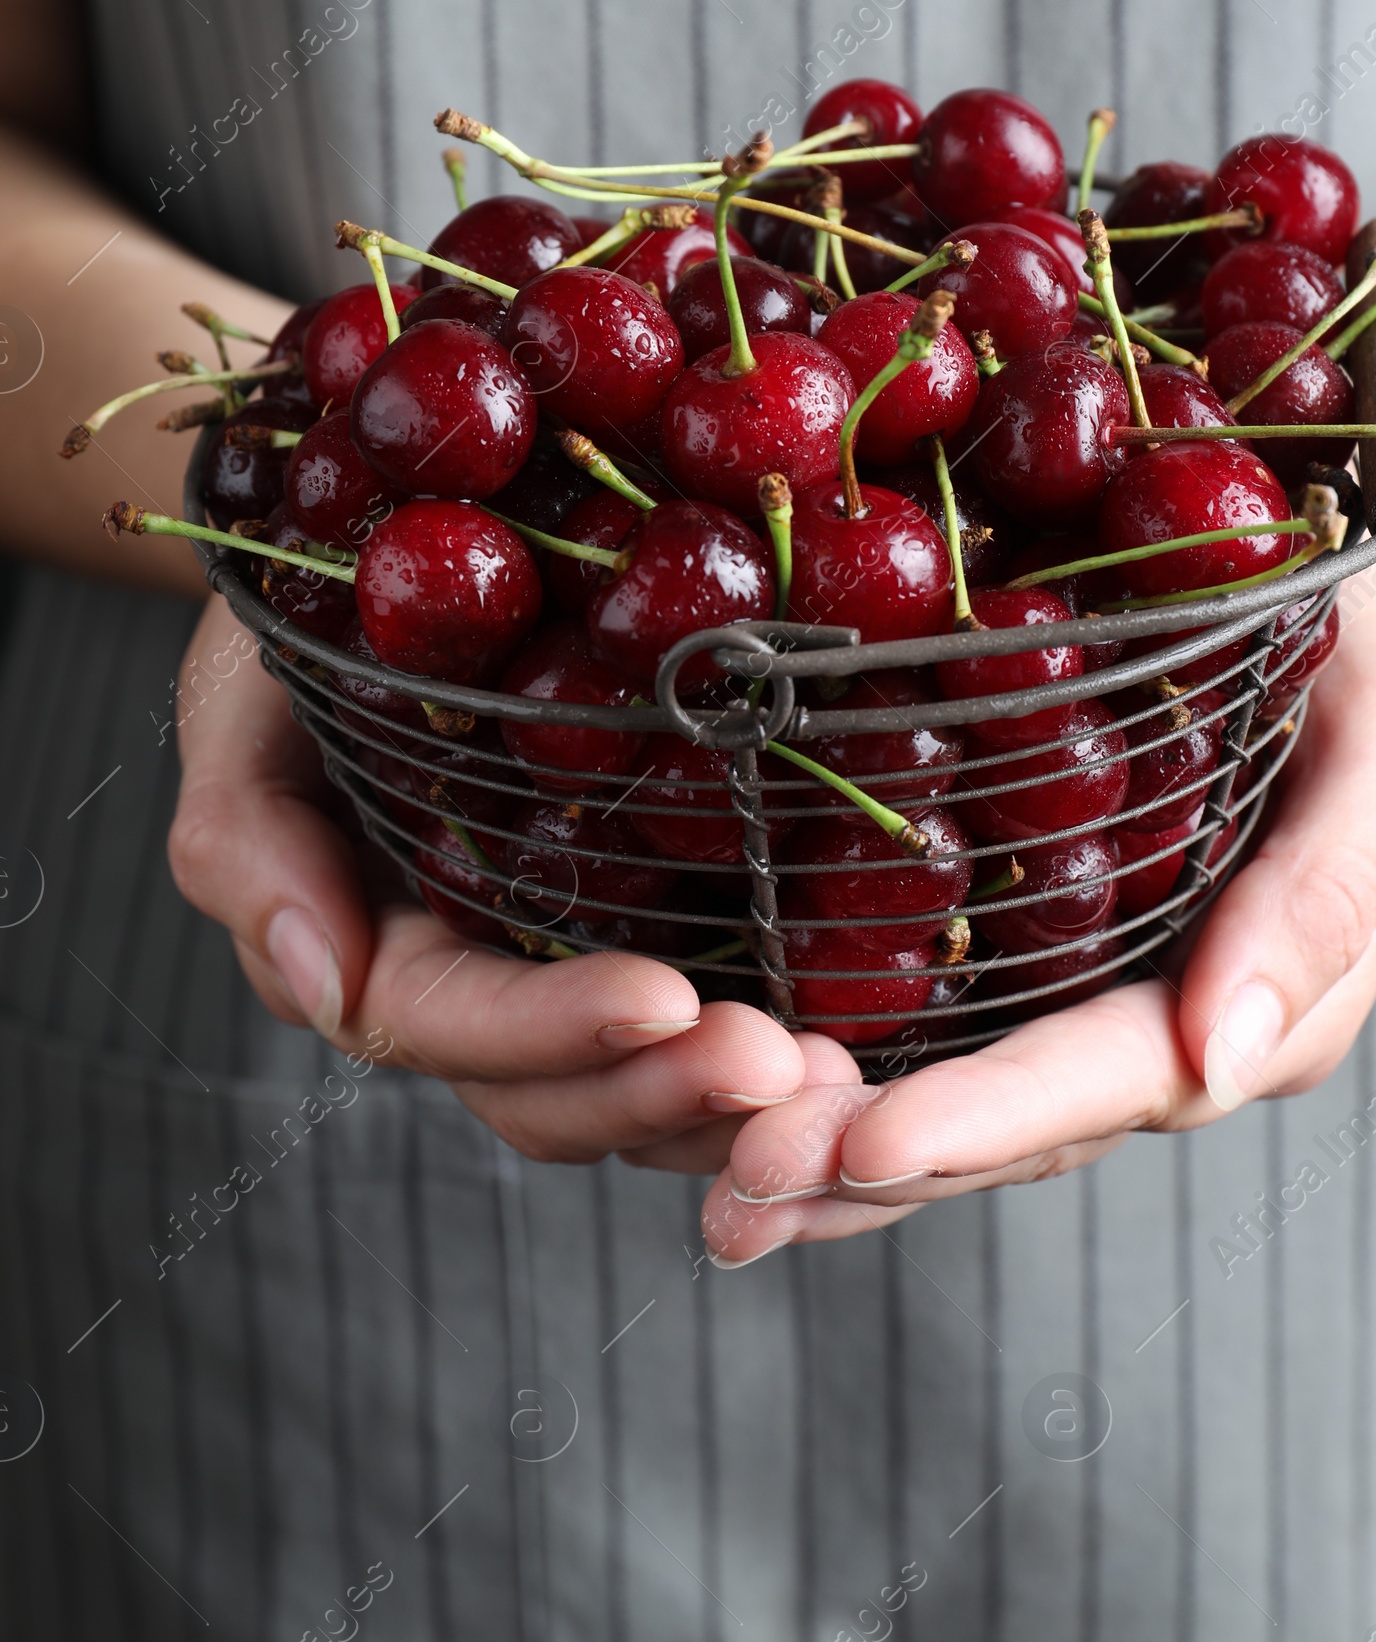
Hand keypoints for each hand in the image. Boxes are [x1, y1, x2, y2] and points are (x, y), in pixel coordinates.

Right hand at [167, 596, 814, 1157]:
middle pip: (561, 1096)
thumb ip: (247, 836)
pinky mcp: (671, 916)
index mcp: (377, 944)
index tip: (666, 1001)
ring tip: (841, 1075)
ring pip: (644, 1093)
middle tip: (791, 1063)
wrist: (413, 539)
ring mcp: (578, 961)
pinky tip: (864, 1032)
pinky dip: (784, 1048)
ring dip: (739, 1102)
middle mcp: (481, 980)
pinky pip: (720, 1016)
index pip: (453, 1026)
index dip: (554, 1029)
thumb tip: (325, 989)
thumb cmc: (311, 606)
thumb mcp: (245, 693)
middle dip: (668, 1092)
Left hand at [695, 561, 1375, 1263]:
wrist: (1329, 582)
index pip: (1105, 1079)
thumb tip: (1227, 1056)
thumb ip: (1325, 899)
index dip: (984, 1120)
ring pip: (945, 1101)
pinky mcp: (1017, 943)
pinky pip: (919, 1027)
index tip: (863, 1143)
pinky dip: (825, 1071)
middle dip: (869, 1161)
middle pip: (1004, 1125)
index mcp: (1260, 1002)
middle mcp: (1159, 1026)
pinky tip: (722, 1085)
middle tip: (735, 1179)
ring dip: (825, 1146)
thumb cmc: (1371, 651)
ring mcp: (1079, 992)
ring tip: (708, 1169)